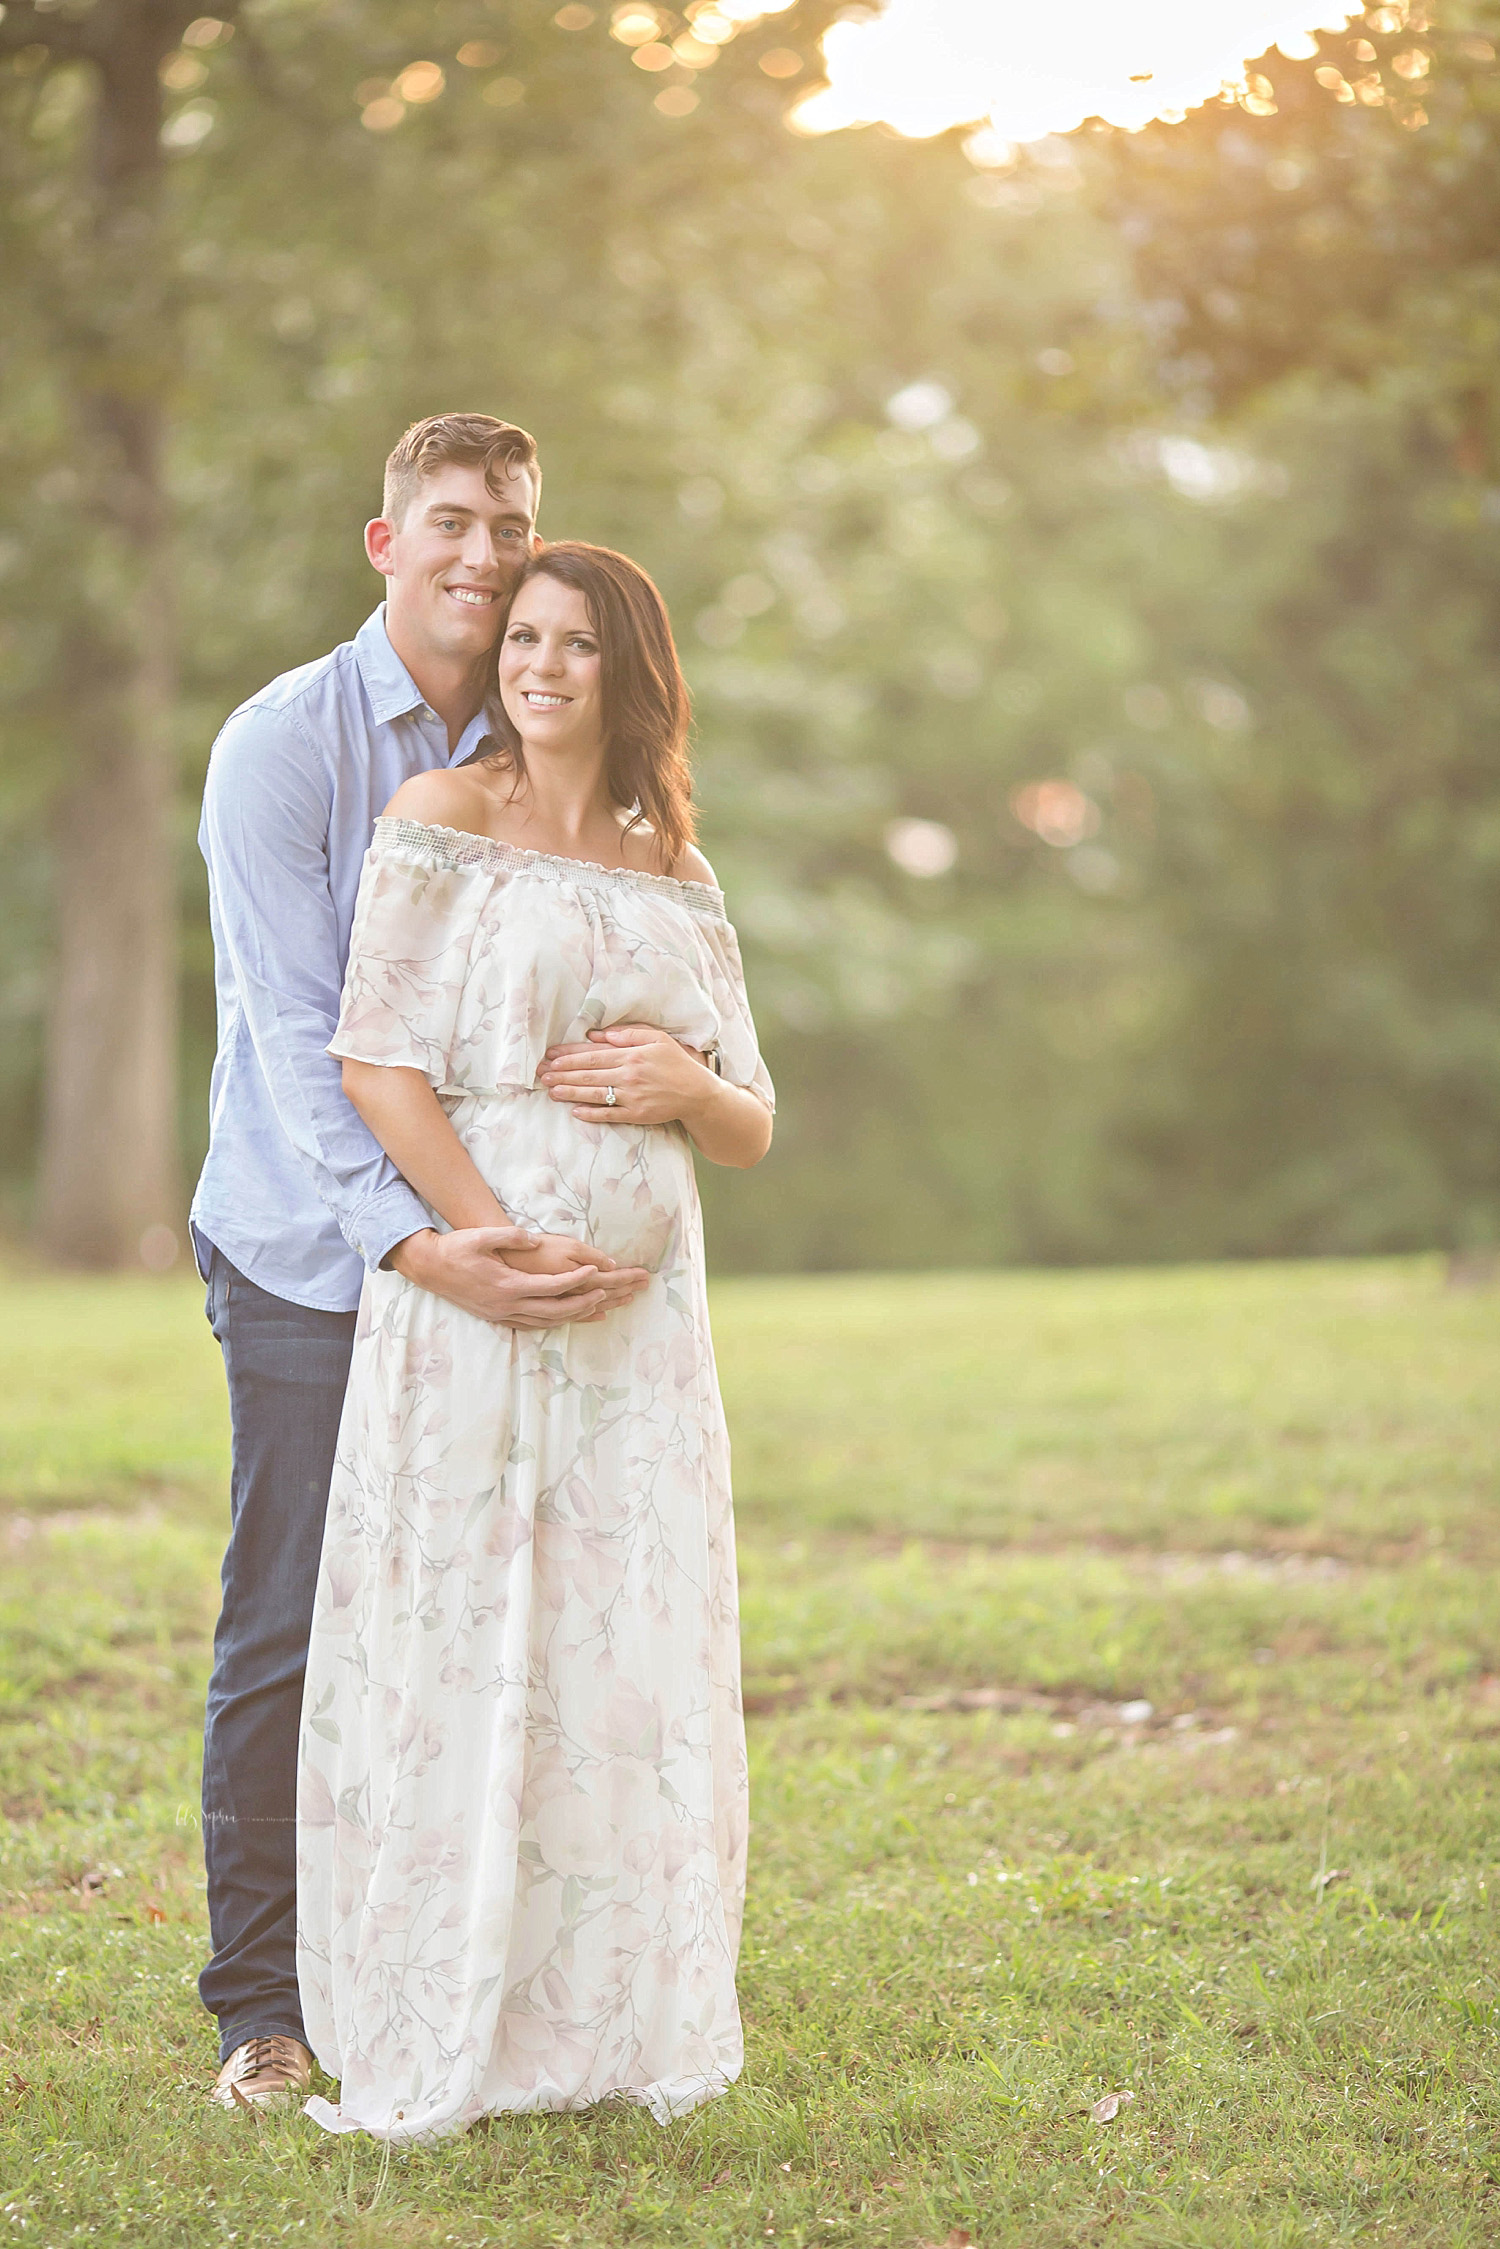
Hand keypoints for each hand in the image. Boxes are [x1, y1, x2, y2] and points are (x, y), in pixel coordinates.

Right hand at [388, 1225, 620, 1328]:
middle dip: (582, 1303)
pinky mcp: (497, 1317)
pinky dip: (552, 1324)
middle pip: (554, 1310)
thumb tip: (534, 1239)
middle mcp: (507, 1304)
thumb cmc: (456, 1249)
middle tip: (605, 1294)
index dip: (576, 1279)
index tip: (596, 1271)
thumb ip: (510, 1236)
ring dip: (571, 1317)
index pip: (552, 1286)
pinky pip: (531, 1325)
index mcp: (508, 1284)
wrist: (430, 1268)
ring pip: (545, 1322)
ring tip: (595, 1308)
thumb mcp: (481, 1236)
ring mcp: (502, 1314)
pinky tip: (564, 1320)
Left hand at [537, 1025, 712, 1127]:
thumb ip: (628, 1034)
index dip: (570, 1057)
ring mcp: (632, 1097)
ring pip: (595, 1095)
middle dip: (563, 1075)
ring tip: (551, 1091)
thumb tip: (598, 1035)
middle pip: (589, 1075)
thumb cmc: (677, 1063)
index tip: (551, 1058)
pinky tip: (575, 1112)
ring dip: (571, 1093)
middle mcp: (629, 1076)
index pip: (593, 1056)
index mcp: (631, 1055)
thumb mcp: (657, 1039)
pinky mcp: (637, 1115)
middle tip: (542, 1075)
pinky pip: (610, 1115)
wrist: (698, 1093)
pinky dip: (592, 1114)